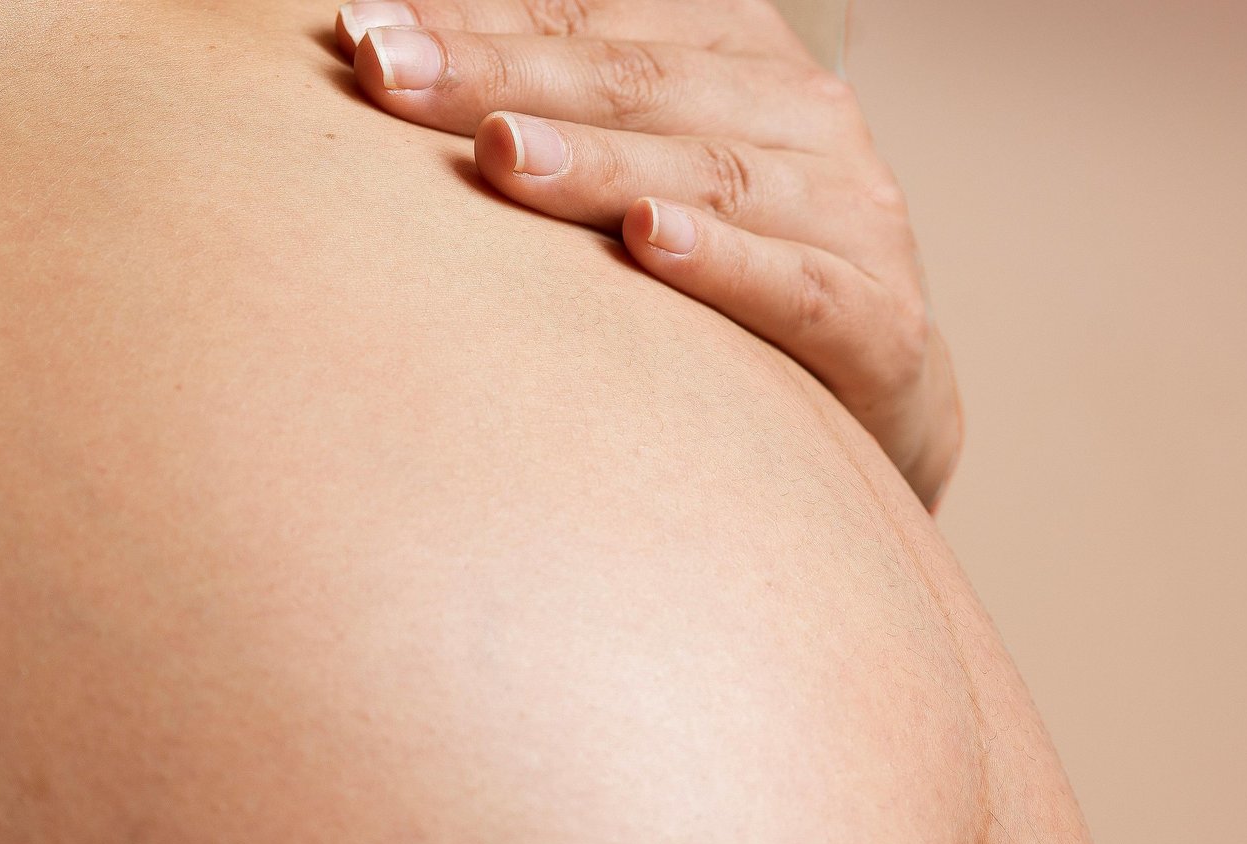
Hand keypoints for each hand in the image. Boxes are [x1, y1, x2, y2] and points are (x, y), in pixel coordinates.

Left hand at [333, 0, 962, 507]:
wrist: (879, 403)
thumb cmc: (721, 281)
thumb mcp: (642, 171)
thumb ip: (550, 113)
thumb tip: (383, 62)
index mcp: (738, 53)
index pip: (594, 20)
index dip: (479, 19)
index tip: (361, 32)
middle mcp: (805, 115)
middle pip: (638, 82)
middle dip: (504, 75)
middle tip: (390, 75)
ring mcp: (854, 216)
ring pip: (714, 172)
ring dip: (599, 161)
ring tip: (499, 153)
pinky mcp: (885, 326)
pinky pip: (799, 288)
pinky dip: (724, 262)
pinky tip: (648, 242)